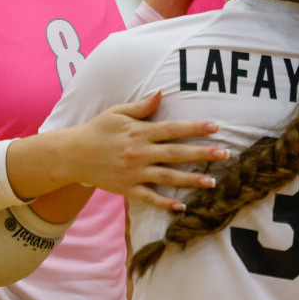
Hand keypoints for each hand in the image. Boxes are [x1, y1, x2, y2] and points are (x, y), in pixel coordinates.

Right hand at [65, 91, 224, 210]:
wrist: (73, 155)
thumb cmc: (97, 130)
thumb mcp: (117, 112)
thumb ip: (141, 107)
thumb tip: (162, 93)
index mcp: (139, 132)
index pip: (173, 129)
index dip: (195, 128)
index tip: (216, 127)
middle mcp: (140, 153)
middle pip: (176, 153)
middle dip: (202, 154)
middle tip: (225, 154)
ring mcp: (134, 173)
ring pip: (167, 176)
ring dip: (191, 179)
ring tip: (212, 182)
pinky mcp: (128, 189)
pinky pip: (150, 197)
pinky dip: (165, 203)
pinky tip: (182, 206)